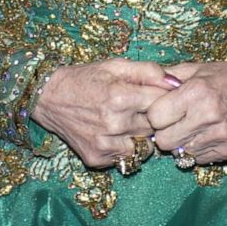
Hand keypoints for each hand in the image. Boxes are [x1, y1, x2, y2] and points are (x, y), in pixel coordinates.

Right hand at [32, 58, 177, 167]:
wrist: (50, 98)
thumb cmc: (86, 78)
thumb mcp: (116, 65)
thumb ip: (148, 71)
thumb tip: (176, 83)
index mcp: (120, 96)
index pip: (161, 102)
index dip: (161, 97)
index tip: (156, 94)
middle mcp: (114, 124)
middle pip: (154, 125)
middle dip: (151, 116)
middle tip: (138, 106)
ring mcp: (105, 145)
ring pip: (144, 145)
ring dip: (140, 134)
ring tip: (126, 120)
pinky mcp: (97, 159)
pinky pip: (126, 157)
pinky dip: (125, 147)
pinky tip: (113, 133)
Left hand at [146, 60, 226, 163]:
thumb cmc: (219, 76)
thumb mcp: (192, 69)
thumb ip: (165, 79)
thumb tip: (142, 90)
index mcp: (196, 92)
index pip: (156, 118)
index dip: (155, 114)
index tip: (162, 109)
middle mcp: (209, 115)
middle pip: (164, 141)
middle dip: (164, 132)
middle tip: (172, 121)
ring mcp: (221, 136)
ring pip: (180, 153)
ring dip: (180, 142)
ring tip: (189, 126)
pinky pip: (199, 159)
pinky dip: (196, 148)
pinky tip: (203, 133)